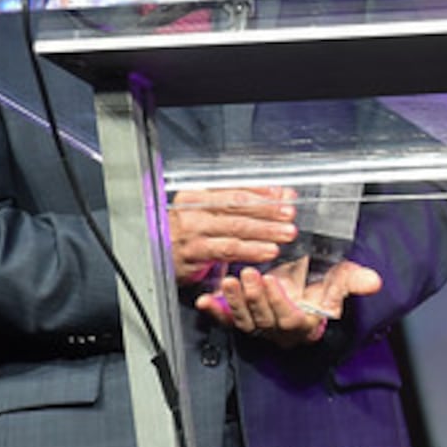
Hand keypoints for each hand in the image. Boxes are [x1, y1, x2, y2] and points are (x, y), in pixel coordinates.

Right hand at [167, 186, 296, 284]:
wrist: (157, 258)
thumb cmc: (186, 235)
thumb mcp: (208, 215)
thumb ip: (238, 205)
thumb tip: (277, 195)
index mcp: (197, 194)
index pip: (234, 187)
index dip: (262, 190)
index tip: (284, 194)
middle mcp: (193, 209)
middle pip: (237, 205)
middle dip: (268, 209)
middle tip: (289, 213)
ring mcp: (192, 231)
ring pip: (236, 227)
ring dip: (265, 230)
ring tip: (285, 232)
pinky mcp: (194, 253)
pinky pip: (228, 249)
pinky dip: (252, 250)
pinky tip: (268, 250)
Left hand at [195, 257, 381, 349]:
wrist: (306, 294)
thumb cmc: (321, 287)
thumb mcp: (339, 281)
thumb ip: (353, 281)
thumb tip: (374, 281)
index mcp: (303, 324)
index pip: (290, 319)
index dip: (280, 302)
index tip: (274, 280)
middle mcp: (279, 331)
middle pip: (264, 320)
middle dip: (255, 297)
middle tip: (249, 274)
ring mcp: (259, 327)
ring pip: (244, 321)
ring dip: (234, 302)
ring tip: (229, 281)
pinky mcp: (242, 321)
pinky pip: (226, 321)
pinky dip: (213, 313)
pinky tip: (204, 302)